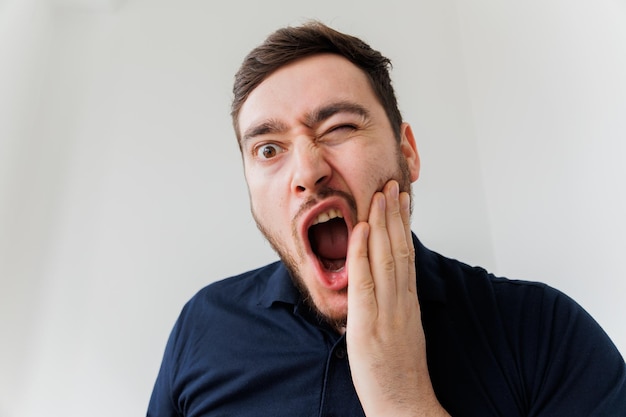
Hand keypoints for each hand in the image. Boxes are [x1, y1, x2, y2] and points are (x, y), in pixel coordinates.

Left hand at [346, 180, 448, 416]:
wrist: (406, 404)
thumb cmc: (401, 373)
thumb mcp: (405, 331)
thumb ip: (398, 305)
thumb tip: (392, 284)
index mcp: (409, 302)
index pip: (407, 254)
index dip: (403, 225)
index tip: (401, 200)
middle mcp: (401, 301)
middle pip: (399, 248)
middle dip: (394, 214)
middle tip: (392, 184)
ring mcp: (387, 311)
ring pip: (385, 257)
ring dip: (381, 223)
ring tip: (380, 195)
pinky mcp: (368, 324)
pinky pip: (364, 282)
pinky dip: (360, 253)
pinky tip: (358, 231)